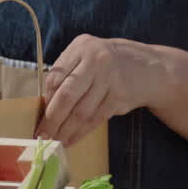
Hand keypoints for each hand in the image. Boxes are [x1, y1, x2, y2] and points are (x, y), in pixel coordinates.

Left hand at [36, 34, 163, 145]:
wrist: (150, 67)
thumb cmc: (106, 64)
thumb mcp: (86, 57)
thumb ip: (66, 74)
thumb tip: (44, 107)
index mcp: (82, 47)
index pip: (55, 78)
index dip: (46, 101)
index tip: (38, 118)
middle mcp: (97, 60)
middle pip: (67, 95)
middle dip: (52, 119)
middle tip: (42, 135)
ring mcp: (111, 78)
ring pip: (82, 111)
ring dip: (66, 130)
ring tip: (54, 141)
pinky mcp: (121, 95)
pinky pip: (96, 118)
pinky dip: (81, 132)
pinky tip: (71, 139)